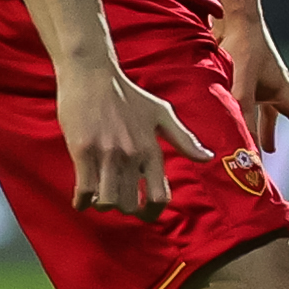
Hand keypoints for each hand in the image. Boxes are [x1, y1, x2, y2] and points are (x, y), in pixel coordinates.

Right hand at [55, 62, 208, 214]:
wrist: (93, 74)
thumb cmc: (128, 94)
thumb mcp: (162, 114)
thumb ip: (184, 139)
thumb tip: (207, 158)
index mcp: (152, 149)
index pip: (159, 195)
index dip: (152, 212)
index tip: (145, 214)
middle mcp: (132, 155)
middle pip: (129, 204)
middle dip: (124, 209)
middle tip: (118, 203)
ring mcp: (106, 154)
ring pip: (107, 201)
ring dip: (102, 205)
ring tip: (99, 198)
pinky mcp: (82, 150)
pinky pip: (84, 189)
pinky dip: (81, 201)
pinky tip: (80, 200)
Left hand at [219, 24, 288, 170]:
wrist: (233, 17)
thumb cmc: (242, 46)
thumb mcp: (242, 82)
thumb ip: (243, 112)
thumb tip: (246, 145)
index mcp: (286, 92)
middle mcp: (278, 90)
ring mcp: (263, 85)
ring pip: (273, 116)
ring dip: (271, 134)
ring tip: (270, 151)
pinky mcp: (246, 80)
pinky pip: (252, 107)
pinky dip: (249, 120)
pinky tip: (239, 124)